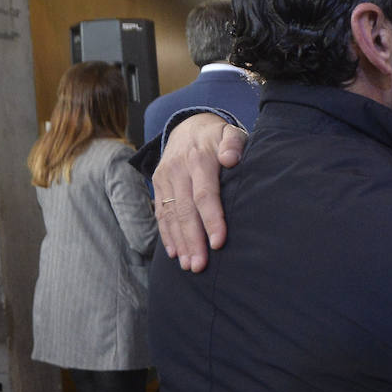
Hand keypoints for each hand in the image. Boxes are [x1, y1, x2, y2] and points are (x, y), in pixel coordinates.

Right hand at [152, 115, 245, 271]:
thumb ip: (233, 144)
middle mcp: (178, 170)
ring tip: (190, 266)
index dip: (211, 219)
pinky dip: (166, 235)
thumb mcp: (230, 132)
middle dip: (193, 240)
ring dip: (180, 243)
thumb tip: (230, 159)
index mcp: (198, 159)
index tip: (219, 242)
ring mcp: (165, 179)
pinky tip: (174, 253)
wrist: (188, 126)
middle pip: (185, 211)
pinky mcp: (158, 185)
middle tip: (200, 265)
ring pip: (170, 215)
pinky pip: (160, 214)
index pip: (204, 194)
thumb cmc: (218, 136)